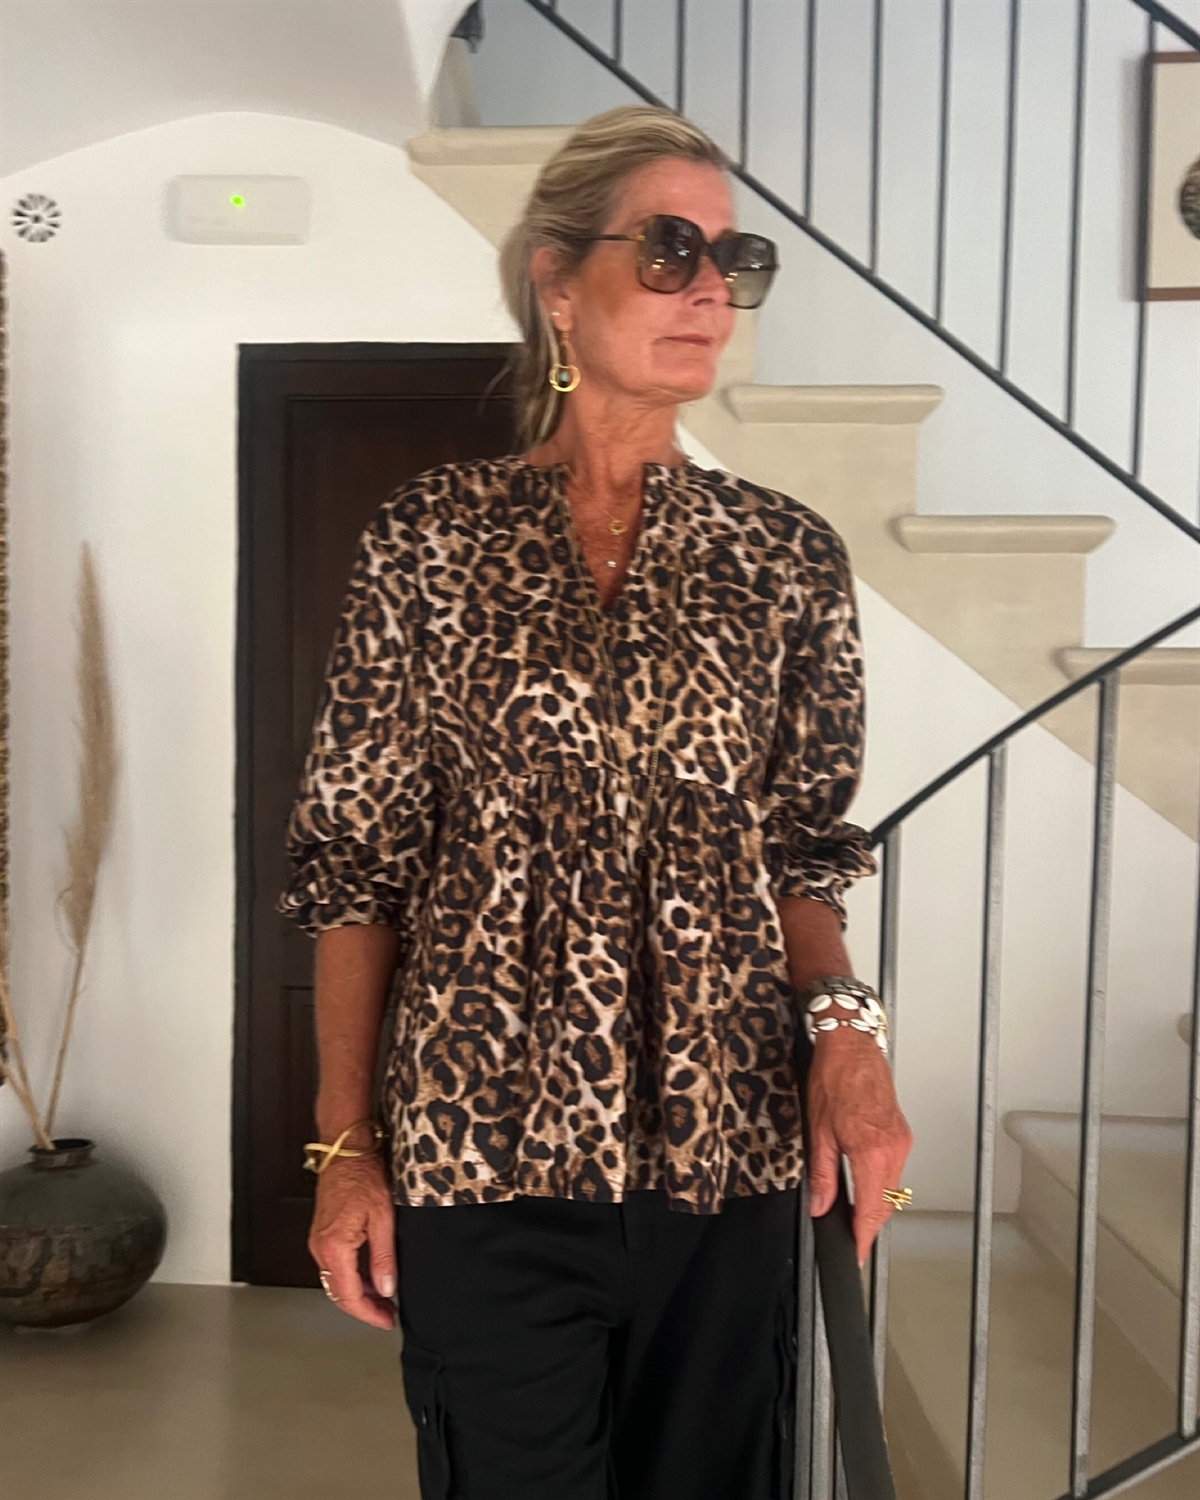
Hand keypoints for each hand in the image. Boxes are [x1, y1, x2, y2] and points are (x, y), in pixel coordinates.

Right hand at [308, 1154, 397, 1329]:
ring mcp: (319, 1241)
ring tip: (384, 1297)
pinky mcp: (323, 1234)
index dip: (369, 1313)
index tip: (386, 1320)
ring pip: (337, 1280)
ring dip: (359, 1293)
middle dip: (364, 1307)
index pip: (349, 1296)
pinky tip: (371, 1276)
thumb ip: (384, 1257)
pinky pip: (335, 1265)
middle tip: (388, 1313)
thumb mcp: (383, 1218)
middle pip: (340, 1293)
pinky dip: (353, 1276)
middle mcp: (320, 1248)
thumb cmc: (364, 1176)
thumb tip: (386, 1288)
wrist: (346, 1151)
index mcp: (334, 1248)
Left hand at [806, 1027, 912, 1264]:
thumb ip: (822, 1174)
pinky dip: (880, 1182)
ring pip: (892, 1188)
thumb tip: (821, 1205)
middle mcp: (893, 1150)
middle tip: (850, 1236)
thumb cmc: (834, 1078)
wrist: (852, 1046)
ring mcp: (901, 1141)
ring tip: (853, 1212)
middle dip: (868, 1223)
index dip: (864, 1237)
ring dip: (875, 1202)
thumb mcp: (818, 1131)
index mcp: (871, 1152)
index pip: (872, 1210)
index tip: (857, 1253)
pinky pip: (894, 1168)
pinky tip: (864, 1182)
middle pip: (885, 1204)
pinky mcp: (902, 1133)